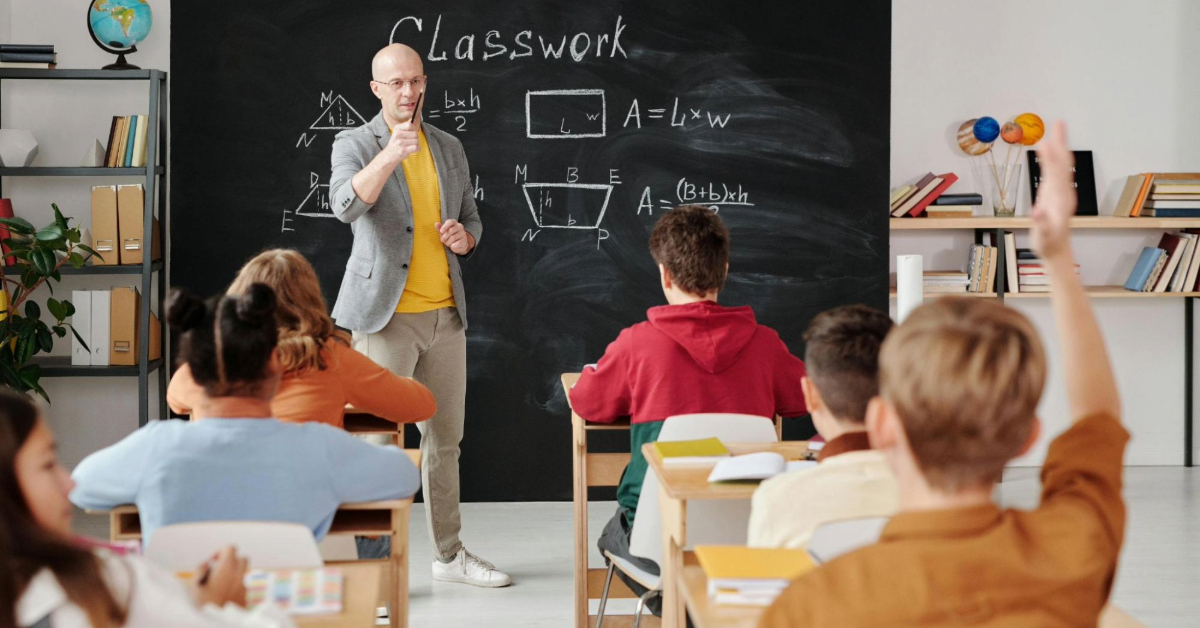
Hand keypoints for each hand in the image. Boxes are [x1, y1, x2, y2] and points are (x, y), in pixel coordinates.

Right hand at [192, 546, 248, 608]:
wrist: (218, 624)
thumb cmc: (204, 605)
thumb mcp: (195, 586)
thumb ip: (200, 570)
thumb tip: (207, 563)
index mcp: (227, 567)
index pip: (231, 548)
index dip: (221, 551)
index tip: (213, 561)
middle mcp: (240, 574)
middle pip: (242, 558)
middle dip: (231, 561)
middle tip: (219, 570)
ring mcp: (246, 585)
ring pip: (246, 572)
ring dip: (236, 573)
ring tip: (222, 583)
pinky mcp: (248, 596)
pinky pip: (247, 585)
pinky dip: (239, 585)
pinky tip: (228, 594)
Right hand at [385, 121, 419, 161]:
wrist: (389, 155)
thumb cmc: (396, 143)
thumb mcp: (398, 132)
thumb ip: (406, 127)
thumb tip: (414, 118)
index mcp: (397, 128)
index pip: (410, 125)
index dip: (414, 129)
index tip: (412, 132)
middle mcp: (398, 134)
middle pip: (415, 133)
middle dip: (416, 138)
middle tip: (411, 141)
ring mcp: (400, 142)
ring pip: (416, 141)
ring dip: (416, 144)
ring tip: (410, 146)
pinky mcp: (404, 150)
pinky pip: (416, 147)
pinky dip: (417, 149)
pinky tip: (413, 149)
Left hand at [436, 219, 473, 254]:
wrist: (458, 245)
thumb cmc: (449, 236)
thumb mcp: (443, 232)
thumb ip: (439, 228)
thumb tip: (436, 223)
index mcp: (454, 222)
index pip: (450, 222)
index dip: (445, 226)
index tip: (441, 232)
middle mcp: (460, 226)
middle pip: (450, 230)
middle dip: (444, 237)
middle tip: (443, 240)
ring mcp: (463, 233)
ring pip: (453, 238)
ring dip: (447, 242)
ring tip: (447, 243)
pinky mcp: (464, 241)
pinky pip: (456, 243)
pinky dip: (452, 246)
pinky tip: (452, 245)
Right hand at [1030, 120, 1075, 263]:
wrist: (1057, 251)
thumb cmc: (1049, 244)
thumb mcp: (1044, 237)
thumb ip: (1042, 224)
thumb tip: (1038, 211)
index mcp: (1060, 199)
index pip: (1055, 173)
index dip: (1050, 157)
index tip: (1044, 142)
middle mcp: (1064, 192)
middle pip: (1063, 162)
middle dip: (1061, 142)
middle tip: (1059, 122)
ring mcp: (1061, 191)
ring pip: (1061, 164)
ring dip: (1059, 146)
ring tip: (1056, 129)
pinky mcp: (1056, 193)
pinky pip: (1056, 171)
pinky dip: (1053, 157)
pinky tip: (1049, 151)